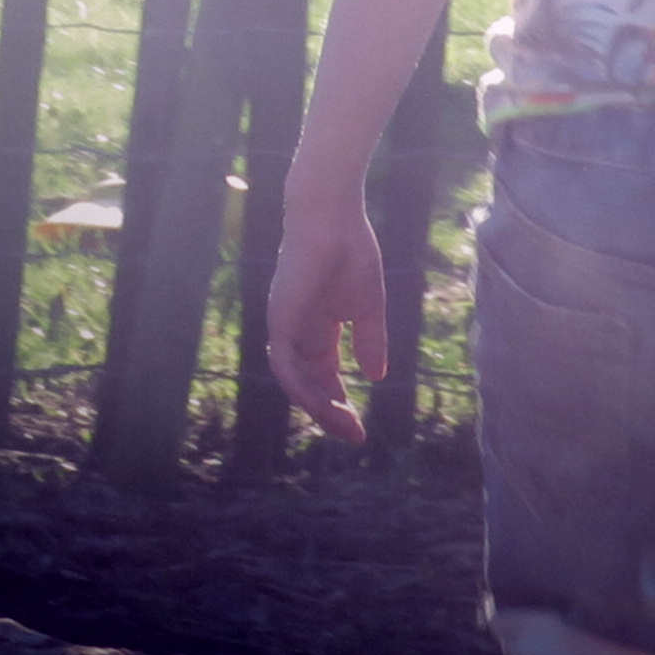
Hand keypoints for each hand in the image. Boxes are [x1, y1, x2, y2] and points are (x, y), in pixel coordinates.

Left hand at [266, 193, 387, 444]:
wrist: (333, 218)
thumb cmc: (352, 251)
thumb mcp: (369, 306)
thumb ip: (370, 340)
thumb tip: (376, 377)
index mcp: (320, 326)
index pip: (325, 375)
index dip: (341, 401)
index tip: (361, 428)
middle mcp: (299, 331)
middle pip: (310, 385)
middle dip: (331, 412)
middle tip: (355, 435)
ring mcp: (286, 327)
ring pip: (296, 383)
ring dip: (319, 407)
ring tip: (346, 425)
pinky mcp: (279, 320)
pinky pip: (285, 366)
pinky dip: (303, 388)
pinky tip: (326, 403)